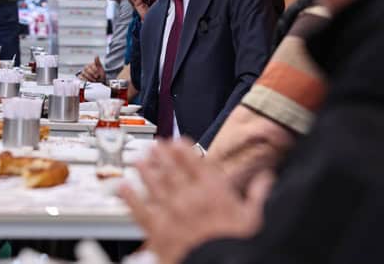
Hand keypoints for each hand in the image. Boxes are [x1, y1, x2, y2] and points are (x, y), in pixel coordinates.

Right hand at [79, 56, 105, 82]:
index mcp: (91, 65)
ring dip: (89, 77)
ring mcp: (83, 72)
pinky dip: (85, 79)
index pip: (90, 65)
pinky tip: (89, 81)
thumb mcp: (101, 69)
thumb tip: (96, 56)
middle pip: (86, 69)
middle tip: (96, 77)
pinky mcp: (81, 77)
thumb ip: (98, 62)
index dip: (94, 70)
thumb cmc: (101, 75)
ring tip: (94, 80)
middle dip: (92, 74)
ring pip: (84, 73)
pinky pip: (81, 77)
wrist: (101, 83)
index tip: (98, 74)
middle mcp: (86, 68)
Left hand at [119, 138, 272, 263]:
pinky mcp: (158, 231)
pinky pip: (139, 210)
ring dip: (145, 170)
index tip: (175, 141)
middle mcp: (189, 197)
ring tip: (139, 160)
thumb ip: (259, 195)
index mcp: (212, 191)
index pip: (194, 162)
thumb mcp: (256, 219)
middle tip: (153, 146)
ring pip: (154, 184)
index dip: (182, 149)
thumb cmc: (237, 246)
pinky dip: (129, 197)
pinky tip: (122, 187)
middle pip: (171, 169)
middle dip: (161, 156)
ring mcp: (171, 212)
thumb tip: (266, 179)